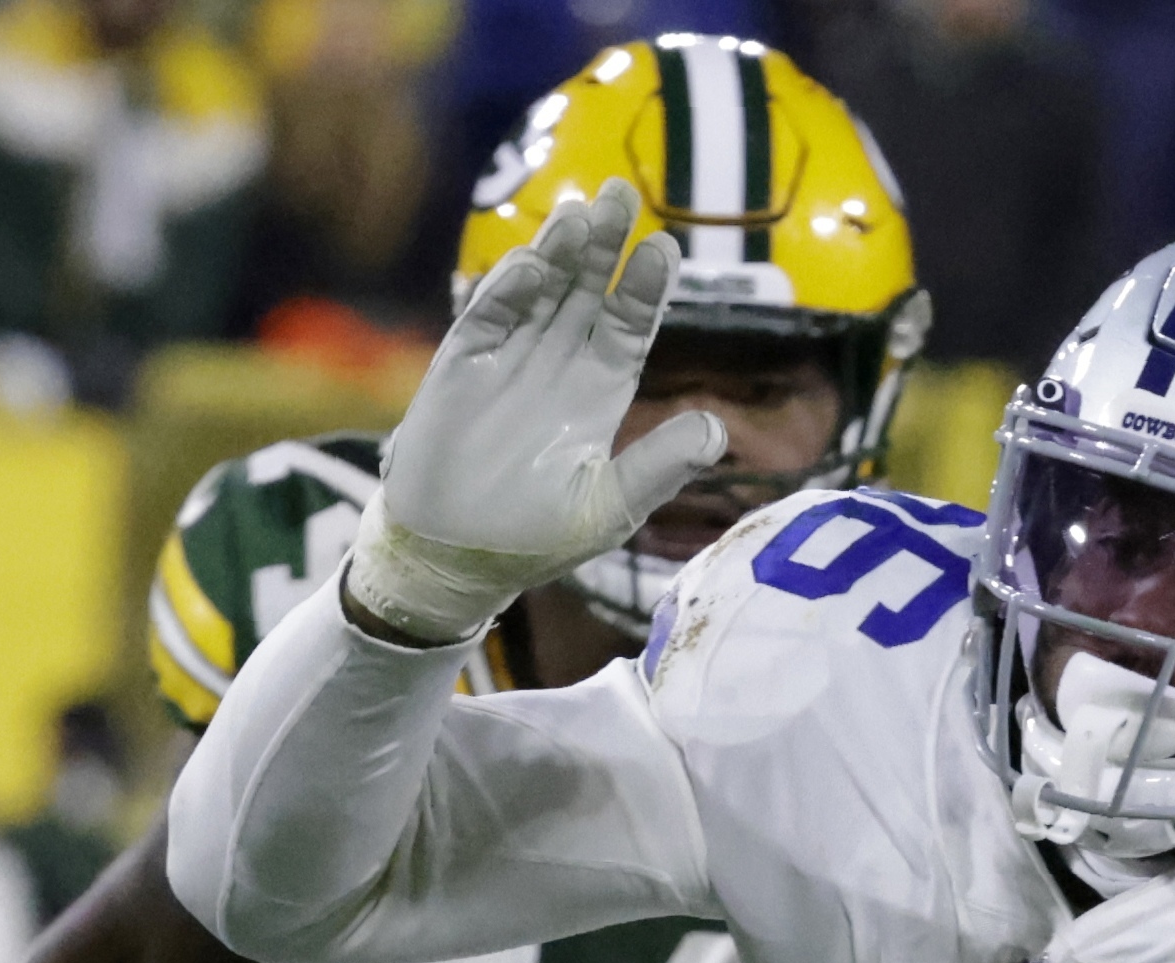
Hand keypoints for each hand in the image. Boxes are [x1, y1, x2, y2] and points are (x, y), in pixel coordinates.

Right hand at [349, 179, 726, 646]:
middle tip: (623, 192)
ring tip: (582, 211)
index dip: (645, 287)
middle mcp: (558, 364)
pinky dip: (508, 290)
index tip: (664, 249)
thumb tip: (717, 430)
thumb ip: (660, 466)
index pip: (629, 325)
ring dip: (559, 251)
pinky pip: (487, 316)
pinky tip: (533, 266)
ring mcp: (508, 358)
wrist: (456, 558)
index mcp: (600, 392)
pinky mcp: (461, 363)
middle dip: (604, 245)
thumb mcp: (610, 507)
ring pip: (539, 290)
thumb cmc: (536, 539)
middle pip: (586, 291)